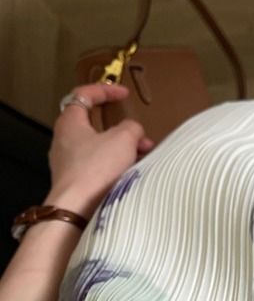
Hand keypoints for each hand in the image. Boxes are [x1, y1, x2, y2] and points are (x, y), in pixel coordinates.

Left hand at [46, 83, 153, 217]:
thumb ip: (131, 128)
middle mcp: (64, 140)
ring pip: (97, 147)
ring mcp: (67, 162)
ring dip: (121, 149)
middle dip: (121, 129)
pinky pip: (96, 166)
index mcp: (70, 122)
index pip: (84, 95)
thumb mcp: (123, 139)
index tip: (123, 94)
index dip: (105, 90)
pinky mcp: (74, 181)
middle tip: (139, 134)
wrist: (77, 209)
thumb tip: (133, 130)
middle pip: (93, 125)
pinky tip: (130, 174)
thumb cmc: (96, 169)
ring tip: (142, 157)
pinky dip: (113, 165)